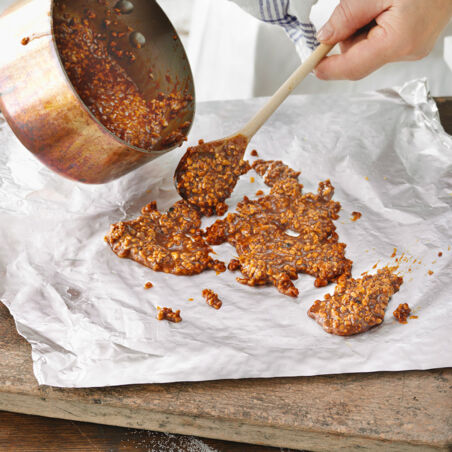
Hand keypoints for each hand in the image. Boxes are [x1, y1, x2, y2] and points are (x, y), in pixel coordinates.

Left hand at [314, 0, 451, 79]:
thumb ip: (347, 16)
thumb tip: (325, 37)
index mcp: (399, 41)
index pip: (353, 66)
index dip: (329, 69)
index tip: (311, 67)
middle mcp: (408, 51)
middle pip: (359, 59)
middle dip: (348, 39)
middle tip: (357, 10)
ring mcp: (413, 49)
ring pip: (368, 51)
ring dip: (361, 31)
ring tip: (377, 6)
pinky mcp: (413, 44)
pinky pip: (381, 44)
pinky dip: (374, 30)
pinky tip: (384, 11)